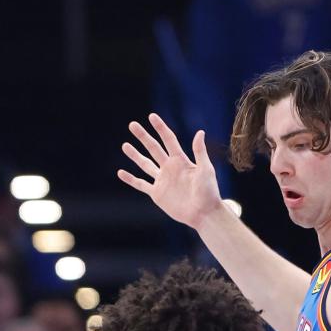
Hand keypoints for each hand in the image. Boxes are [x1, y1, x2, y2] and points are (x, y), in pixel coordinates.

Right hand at [119, 113, 222, 228]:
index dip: (160, 128)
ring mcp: (162, 180)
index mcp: (181, 160)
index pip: (168, 140)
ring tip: (125, 145)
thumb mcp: (206, 170)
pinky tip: (121, 172)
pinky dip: (131, 179)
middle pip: (154, 148)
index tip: (151, 116)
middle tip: (132, 125)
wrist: (204, 214)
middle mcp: (170, 168)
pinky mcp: (157, 194)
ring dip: (135, 155)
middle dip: (143, 137)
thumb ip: (200, 152)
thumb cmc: (209, 192)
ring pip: (145, 164)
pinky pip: (141, 184)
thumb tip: (200, 132)